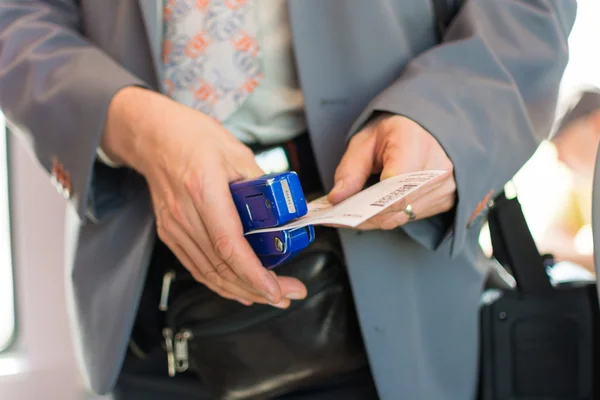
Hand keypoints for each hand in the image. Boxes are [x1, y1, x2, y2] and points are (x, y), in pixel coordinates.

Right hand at [102, 87, 306, 307]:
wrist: (153, 136)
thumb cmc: (193, 137)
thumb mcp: (236, 151)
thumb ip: (261, 182)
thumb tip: (284, 209)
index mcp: (204, 189)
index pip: (229, 244)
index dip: (253, 273)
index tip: (276, 289)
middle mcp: (185, 214)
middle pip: (221, 266)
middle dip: (258, 289)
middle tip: (289, 294)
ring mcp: (174, 226)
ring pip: (209, 273)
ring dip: (242, 290)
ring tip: (273, 296)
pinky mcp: (170, 233)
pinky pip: (197, 267)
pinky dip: (220, 283)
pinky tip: (241, 290)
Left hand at [328, 114, 455, 228]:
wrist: (429, 127)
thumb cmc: (396, 131)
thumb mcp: (366, 140)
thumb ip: (350, 170)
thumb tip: (336, 199)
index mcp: (415, 143)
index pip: (393, 185)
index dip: (365, 203)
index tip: (340, 210)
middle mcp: (438, 167)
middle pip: (396, 206)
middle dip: (363, 215)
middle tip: (337, 215)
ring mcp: (446, 186)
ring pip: (401, 216)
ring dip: (374, 218)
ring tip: (352, 211)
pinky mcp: (447, 200)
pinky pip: (411, 217)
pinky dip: (389, 216)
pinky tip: (374, 209)